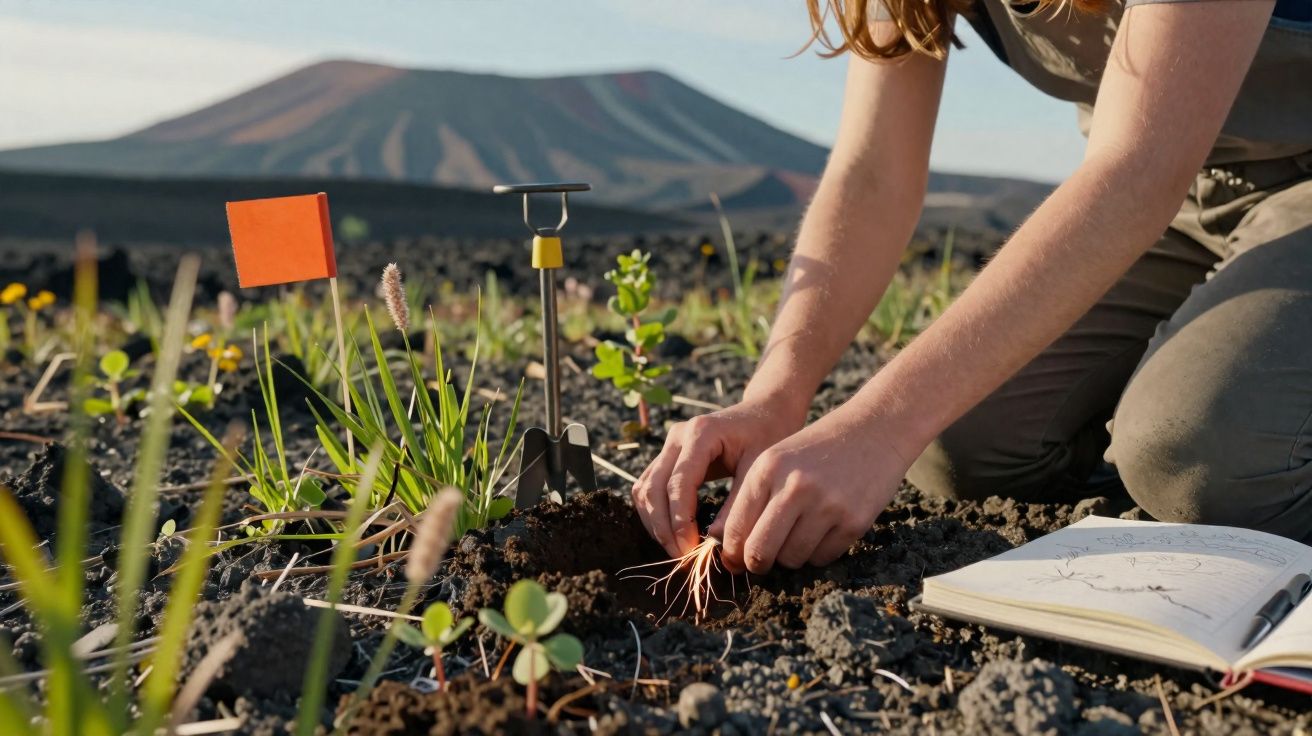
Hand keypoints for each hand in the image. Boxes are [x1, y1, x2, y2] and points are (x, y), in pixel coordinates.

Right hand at [632, 398, 803, 556]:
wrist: (765, 411)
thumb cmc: (768, 435)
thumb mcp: (759, 468)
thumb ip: (738, 504)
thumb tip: (716, 543)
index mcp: (701, 434)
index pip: (678, 483)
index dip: (679, 521)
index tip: (691, 549)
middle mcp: (677, 436)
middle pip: (653, 488)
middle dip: (663, 527)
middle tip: (683, 556)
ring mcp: (669, 444)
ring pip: (644, 489)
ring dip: (655, 523)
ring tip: (677, 549)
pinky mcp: (668, 456)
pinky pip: (648, 487)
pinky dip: (654, 513)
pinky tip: (672, 533)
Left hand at [710, 406, 915, 573]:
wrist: (876, 429)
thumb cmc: (818, 450)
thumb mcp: (778, 460)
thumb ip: (753, 500)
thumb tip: (731, 554)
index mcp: (767, 468)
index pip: (735, 528)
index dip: (732, 552)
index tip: (737, 558)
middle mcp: (795, 486)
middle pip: (759, 551)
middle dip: (757, 564)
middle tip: (762, 562)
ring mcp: (827, 505)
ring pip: (792, 559)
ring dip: (792, 556)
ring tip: (800, 534)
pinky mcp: (854, 521)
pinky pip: (822, 558)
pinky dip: (819, 553)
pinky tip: (825, 530)